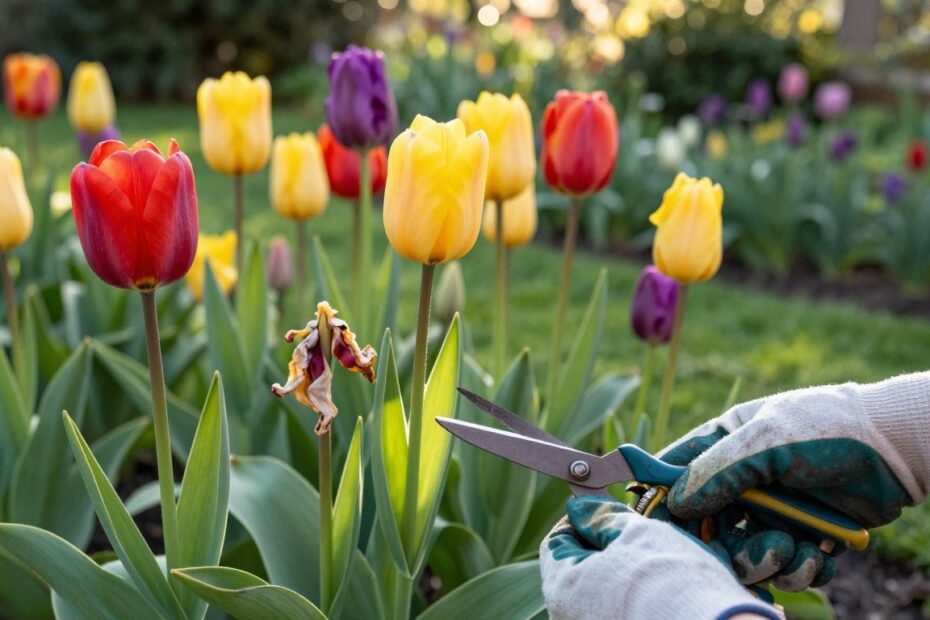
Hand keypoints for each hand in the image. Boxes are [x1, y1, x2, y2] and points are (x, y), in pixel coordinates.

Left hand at [540, 495, 781, 619]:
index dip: (583, 518)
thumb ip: (602, 517)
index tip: (607, 508)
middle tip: (641, 531)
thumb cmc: (671, 580)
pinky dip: (647, 596)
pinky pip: (627, 609)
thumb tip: (581, 509)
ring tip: (665, 557)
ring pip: (608, 590)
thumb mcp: (636, 533)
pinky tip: (675, 584)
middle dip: (610, 545)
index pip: (557, 542)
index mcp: (563, 587)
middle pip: (583, 568)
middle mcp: (572, 617)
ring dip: (633, 569)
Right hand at [659, 374, 929, 588]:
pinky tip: (819, 555)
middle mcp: (743, 481)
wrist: (892, 448)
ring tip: (792, 550)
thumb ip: (716, 471)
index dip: (665, 501)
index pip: (675, 474)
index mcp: (724, 445)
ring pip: (746, 552)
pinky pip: (786, 565)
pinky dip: (800, 568)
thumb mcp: (764, 441)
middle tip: (749, 550)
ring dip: (767, 560)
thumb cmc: (824, 428)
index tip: (664, 529)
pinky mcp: (803, 534)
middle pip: (709, 526)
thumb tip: (674, 503)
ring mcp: (773, 509)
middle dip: (727, 546)